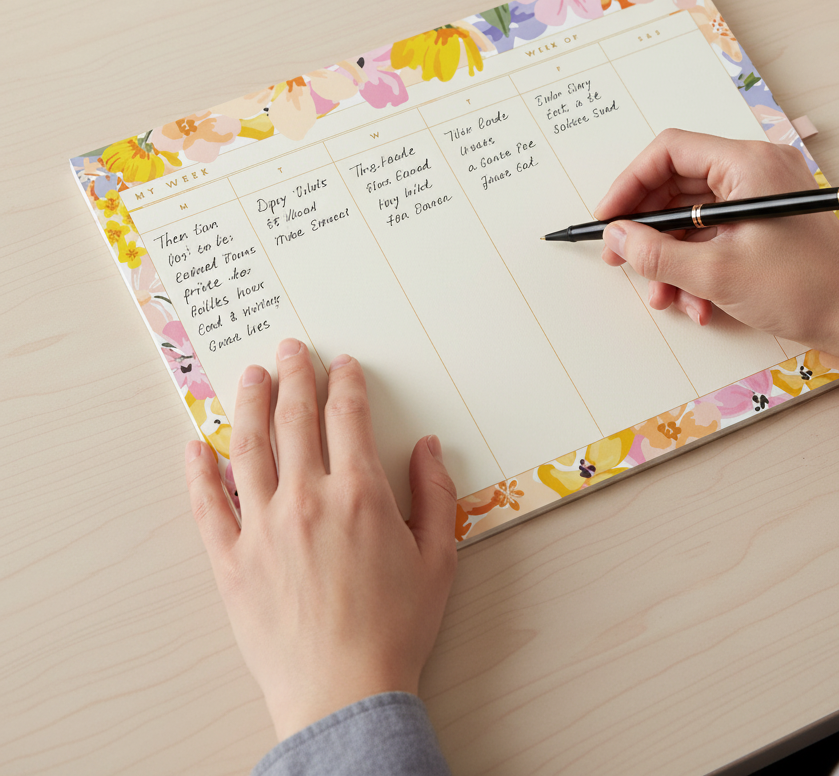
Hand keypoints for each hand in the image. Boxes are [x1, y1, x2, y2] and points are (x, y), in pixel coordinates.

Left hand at [185, 339, 457, 741]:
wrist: (343, 692)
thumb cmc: (396, 628)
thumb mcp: (438, 558)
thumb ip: (436, 494)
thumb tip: (428, 447)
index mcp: (360, 494)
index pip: (348, 417)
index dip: (345, 383)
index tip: (343, 365)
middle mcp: (307, 498)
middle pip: (296, 418)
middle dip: (295, 375)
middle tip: (290, 349)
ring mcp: (263, 527)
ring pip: (250, 446)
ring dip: (251, 404)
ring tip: (251, 376)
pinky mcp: (231, 560)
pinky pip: (207, 505)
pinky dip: (199, 471)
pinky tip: (197, 445)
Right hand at [596, 130, 838, 383]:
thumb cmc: (803, 289)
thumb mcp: (716, 274)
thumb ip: (657, 254)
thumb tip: (617, 237)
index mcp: (748, 164)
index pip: (670, 151)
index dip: (630, 184)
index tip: (609, 219)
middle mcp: (755, 171)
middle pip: (678, 184)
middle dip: (648, 229)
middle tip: (622, 258)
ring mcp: (761, 198)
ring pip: (692, 217)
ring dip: (671, 258)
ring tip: (664, 296)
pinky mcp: (764, 224)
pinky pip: (714, 235)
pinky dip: (696, 265)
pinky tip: (696, 302)